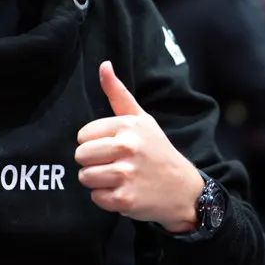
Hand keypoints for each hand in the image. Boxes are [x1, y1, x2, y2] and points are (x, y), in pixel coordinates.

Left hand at [75, 61, 203, 232]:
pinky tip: (123, 192)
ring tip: (118, 178)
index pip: (82, 135)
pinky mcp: (125, 200)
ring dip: (98, 181)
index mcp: (127, 126)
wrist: (184, 189)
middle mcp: (126, 148)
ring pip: (85, 177)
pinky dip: (106, 199)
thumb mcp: (142, 119)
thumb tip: (103, 64)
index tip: (112, 147)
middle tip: (113, 164)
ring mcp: (126, 175)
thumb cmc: (158, 151)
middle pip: (80, 156)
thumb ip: (118, 93)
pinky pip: (95, 198)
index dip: (94, 143)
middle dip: (93, 162)